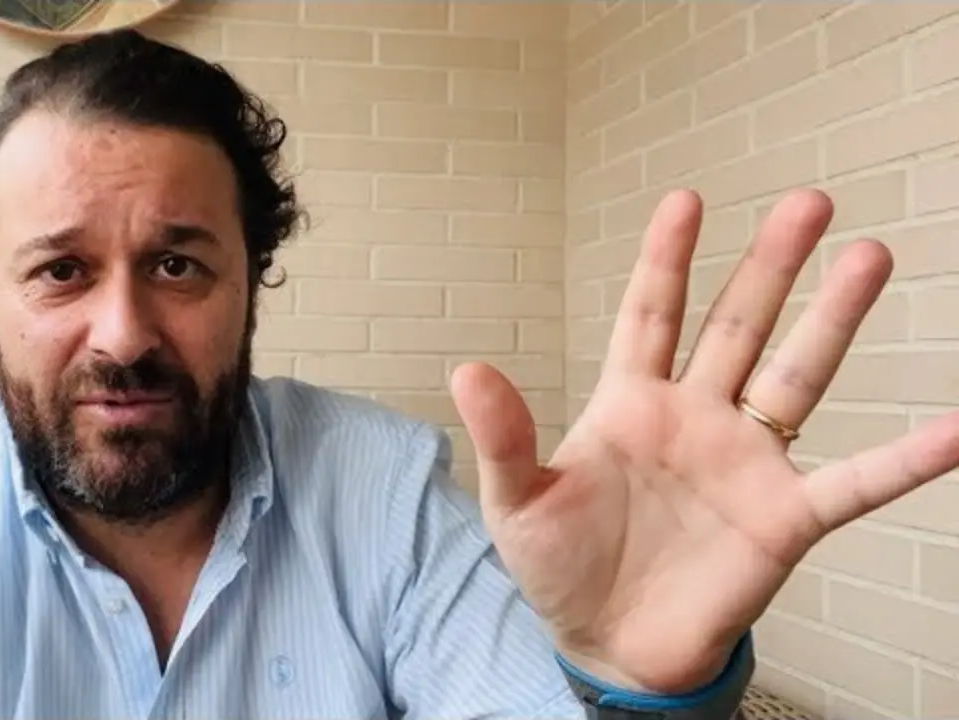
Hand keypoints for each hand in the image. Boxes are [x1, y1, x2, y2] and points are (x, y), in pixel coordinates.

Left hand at [450, 188, 958, 694]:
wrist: (605, 646)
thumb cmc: (557, 569)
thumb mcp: (515, 501)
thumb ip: (504, 436)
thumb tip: (467, 368)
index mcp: (628, 404)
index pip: (650, 313)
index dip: (666, 258)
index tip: (686, 199)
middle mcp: (694, 418)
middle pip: (737, 325)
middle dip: (769, 266)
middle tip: (808, 203)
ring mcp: (744, 463)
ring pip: (796, 376)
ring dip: (833, 321)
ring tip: (868, 256)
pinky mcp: (784, 519)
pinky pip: (854, 483)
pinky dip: (904, 460)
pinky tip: (952, 428)